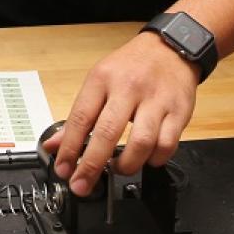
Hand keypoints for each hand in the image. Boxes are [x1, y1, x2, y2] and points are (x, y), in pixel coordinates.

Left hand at [44, 33, 198, 196]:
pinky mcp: (178, 111)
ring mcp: (155, 100)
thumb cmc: (130, 67)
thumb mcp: (98, 81)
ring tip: (117, 169)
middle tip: (82, 185)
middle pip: (108, 132)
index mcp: (102, 79)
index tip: (62, 168)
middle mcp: (128, 88)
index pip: (81, 117)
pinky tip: (146, 160)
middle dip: (91, 165)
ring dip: (127, 165)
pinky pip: (167, 145)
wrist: (169, 48)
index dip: (69, 147)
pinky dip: (154, 160)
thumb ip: (78, 115)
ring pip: (141, 142)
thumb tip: (54, 145)